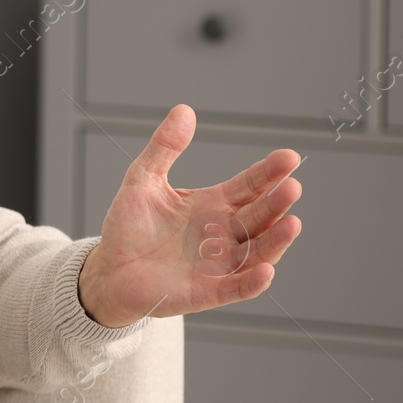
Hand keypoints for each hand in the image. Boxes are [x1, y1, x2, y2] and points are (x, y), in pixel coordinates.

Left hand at [78, 104, 302, 327]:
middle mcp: (223, 233)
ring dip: (276, 240)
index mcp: (212, 205)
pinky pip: (236, 288)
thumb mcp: (143, 180)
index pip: (248, 186)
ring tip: (292, 223)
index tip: (289, 157)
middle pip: (258, 216)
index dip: (268, 172)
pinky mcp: (207, 292)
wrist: (109, 269)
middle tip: (292, 186)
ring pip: (257, 251)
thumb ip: (165, 147)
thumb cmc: (129, 226)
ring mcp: (219, 264)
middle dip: (276, 202)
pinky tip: (266, 270)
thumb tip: (184, 110)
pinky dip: (252, 281)